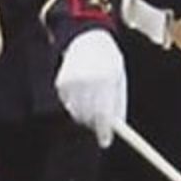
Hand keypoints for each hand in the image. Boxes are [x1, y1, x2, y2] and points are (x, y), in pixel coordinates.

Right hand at [52, 29, 129, 143]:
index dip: (104, 131)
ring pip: (76, 112)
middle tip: (99, 124)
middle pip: (88, 116)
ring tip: (92, 100)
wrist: (88, 39)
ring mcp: (73, 82)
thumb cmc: (109, 63)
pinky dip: (74, 104)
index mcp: (107, 80)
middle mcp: (88, 81)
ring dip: (84, 114)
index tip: (105, 141)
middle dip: (94, 124)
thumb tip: (116, 129)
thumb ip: (117, 104)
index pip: (104, 113)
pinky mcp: (62, 83)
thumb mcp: (119, 80)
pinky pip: (68, 104)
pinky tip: (81, 91)